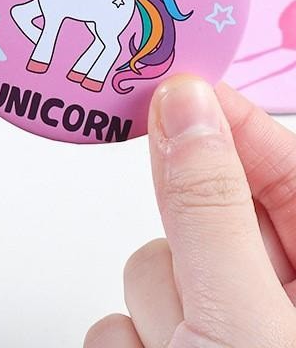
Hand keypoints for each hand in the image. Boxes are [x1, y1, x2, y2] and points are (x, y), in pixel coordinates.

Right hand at [85, 77, 295, 346]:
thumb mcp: (240, 314)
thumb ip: (208, 207)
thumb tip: (185, 105)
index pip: (282, 166)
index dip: (231, 121)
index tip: (175, 82)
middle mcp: (273, 296)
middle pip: (204, 211)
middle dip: (184, 245)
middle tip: (189, 271)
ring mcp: (216, 324)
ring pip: (153, 261)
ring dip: (154, 306)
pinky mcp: (165, 346)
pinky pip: (122, 309)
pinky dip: (127, 340)